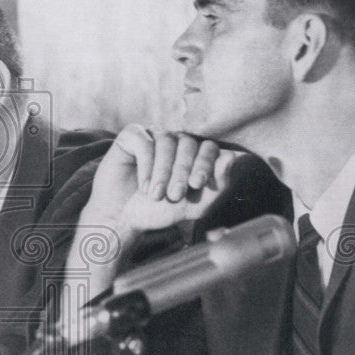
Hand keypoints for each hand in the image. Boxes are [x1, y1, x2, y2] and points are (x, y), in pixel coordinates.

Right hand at [83, 126, 235, 243]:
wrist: (123, 219)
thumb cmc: (160, 211)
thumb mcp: (194, 206)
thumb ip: (217, 186)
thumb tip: (231, 157)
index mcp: (194, 155)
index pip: (209, 147)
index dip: (205, 162)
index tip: (197, 184)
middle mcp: (176, 141)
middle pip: (189, 143)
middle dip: (183, 170)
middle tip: (175, 194)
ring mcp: (154, 136)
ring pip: (166, 141)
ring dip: (163, 171)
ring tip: (157, 194)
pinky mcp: (132, 136)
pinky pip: (145, 142)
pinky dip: (146, 165)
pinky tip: (144, 185)